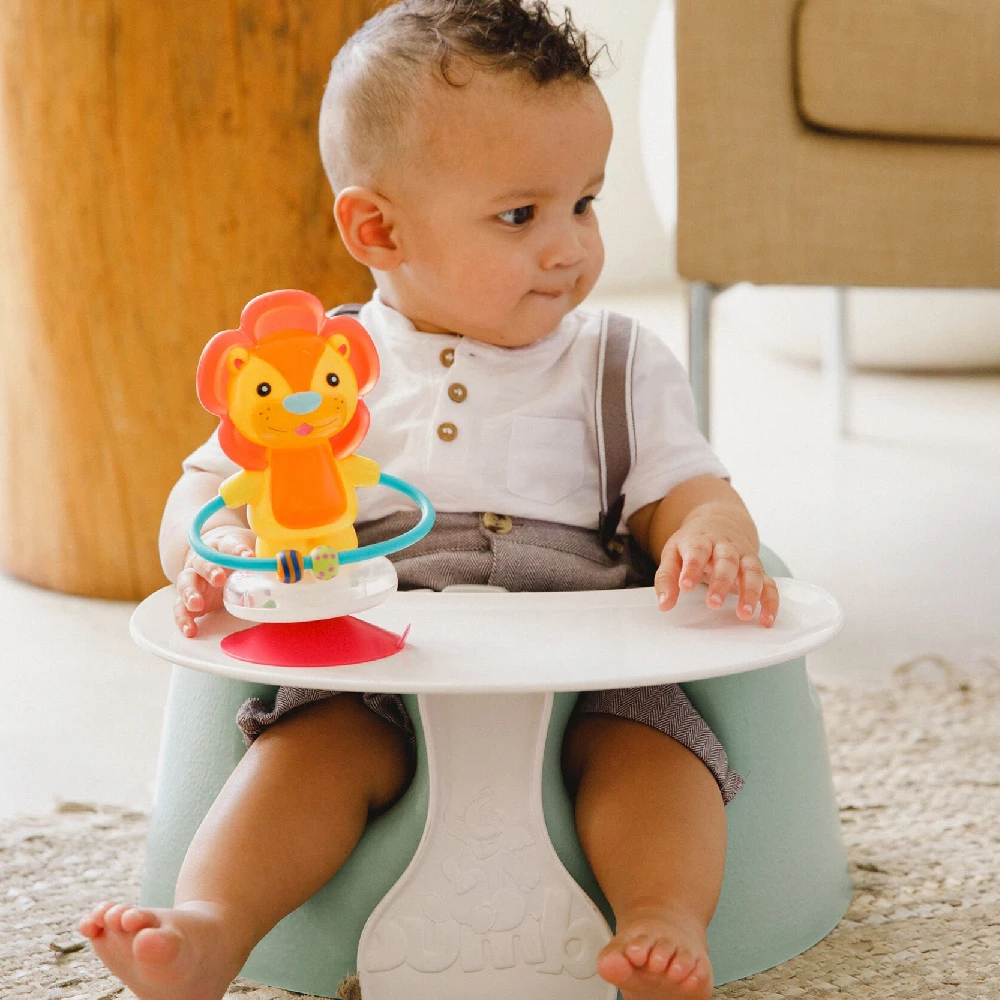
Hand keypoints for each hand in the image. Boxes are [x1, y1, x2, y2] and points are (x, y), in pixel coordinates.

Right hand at [173, 525, 255, 636]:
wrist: (209, 552)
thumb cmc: (233, 553)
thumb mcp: (249, 549)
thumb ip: (264, 559)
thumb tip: (287, 569)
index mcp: (221, 546)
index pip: (230, 544)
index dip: (239, 550)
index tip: (248, 555)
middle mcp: (203, 561)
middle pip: (202, 563)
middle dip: (210, 570)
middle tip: (219, 578)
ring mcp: (192, 579)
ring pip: (185, 583)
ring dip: (190, 593)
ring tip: (196, 604)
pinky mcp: (186, 598)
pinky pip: (179, 608)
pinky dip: (182, 619)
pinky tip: (190, 630)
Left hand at [654, 513, 778, 626]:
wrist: (718, 523)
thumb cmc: (693, 544)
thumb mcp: (673, 554)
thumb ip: (666, 578)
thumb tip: (664, 604)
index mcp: (701, 540)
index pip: (698, 551)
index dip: (692, 568)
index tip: (686, 586)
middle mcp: (726, 547)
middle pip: (727, 561)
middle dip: (721, 582)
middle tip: (713, 603)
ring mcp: (744, 557)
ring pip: (752, 571)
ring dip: (750, 592)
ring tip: (743, 614)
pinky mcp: (758, 569)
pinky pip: (769, 583)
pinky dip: (770, 601)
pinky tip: (766, 619)